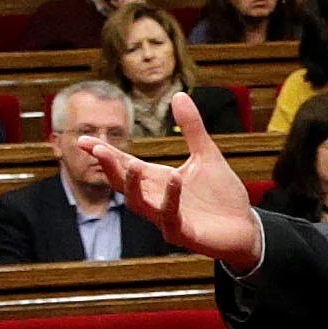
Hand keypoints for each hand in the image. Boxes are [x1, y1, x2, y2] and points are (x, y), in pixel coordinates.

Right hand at [86, 127, 263, 267]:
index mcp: (157, 180)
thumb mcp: (206, 154)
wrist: (245, 227)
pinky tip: (174, 178)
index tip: (82, 139)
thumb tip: (179, 94)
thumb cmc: (221, 195)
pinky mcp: (183, 233)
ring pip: (139, 204)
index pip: (124, 165)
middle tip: (96, 148)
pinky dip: (171, 199)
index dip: (104, 153)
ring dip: (133, 185)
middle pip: (123, 184)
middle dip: (109, 167)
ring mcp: (166, 219)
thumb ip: (192, 127)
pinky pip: (170, 218)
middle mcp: (156, 199)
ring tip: (131, 165)